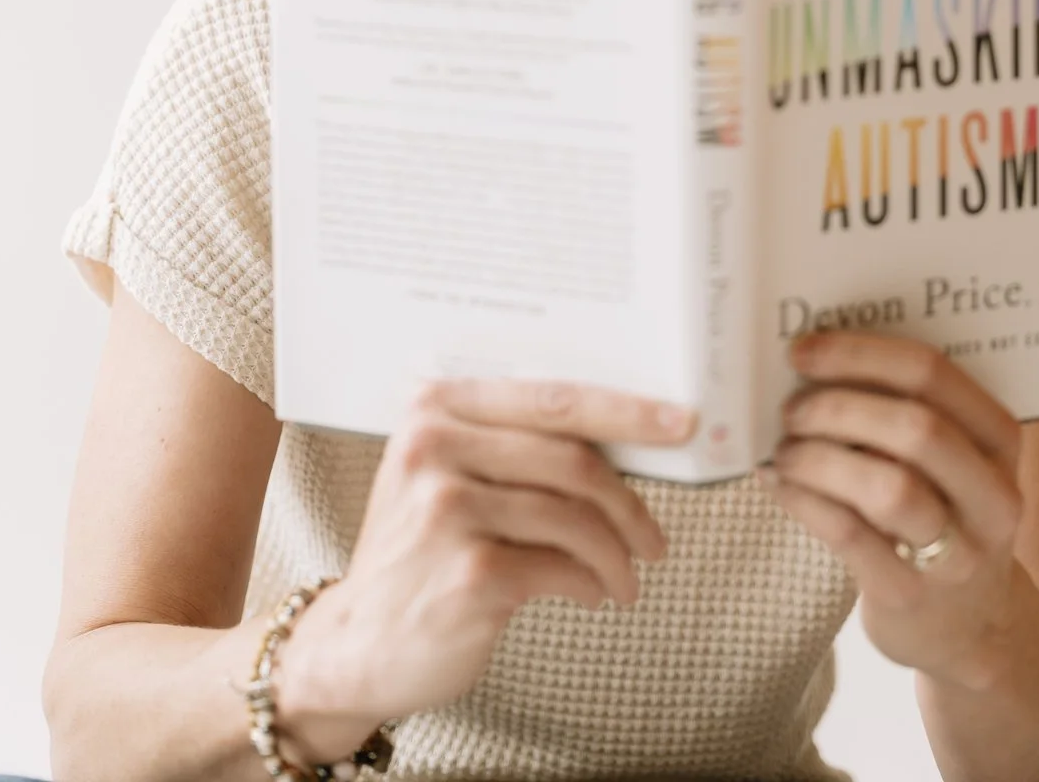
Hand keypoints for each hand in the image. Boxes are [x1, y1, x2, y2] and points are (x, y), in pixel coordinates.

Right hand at [275, 376, 696, 756]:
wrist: (359, 641)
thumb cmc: (422, 552)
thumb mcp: (447, 476)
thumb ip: (514, 445)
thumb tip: (628, 439)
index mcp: (435, 408)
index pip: (552, 396)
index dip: (626, 410)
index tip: (679, 423)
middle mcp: (435, 448)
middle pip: (572, 457)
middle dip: (628, 502)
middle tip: (655, 537)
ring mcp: (447, 510)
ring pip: (574, 516)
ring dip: (617, 554)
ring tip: (625, 578)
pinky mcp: (468, 572)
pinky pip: (561, 567)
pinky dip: (591, 582)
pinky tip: (592, 593)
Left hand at [759, 332, 1023, 689]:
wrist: (969, 628)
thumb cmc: (940, 516)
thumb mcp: (950, 462)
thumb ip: (904, 410)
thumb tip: (812, 360)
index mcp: (1000, 441)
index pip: (935, 374)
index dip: (860, 355)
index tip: (804, 350)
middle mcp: (993, 496)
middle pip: (917, 428)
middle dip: (838, 407)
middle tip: (791, 408)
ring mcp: (958, 554)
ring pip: (889, 487)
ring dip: (819, 457)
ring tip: (784, 451)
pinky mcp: (911, 597)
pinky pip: (850, 535)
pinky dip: (804, 499)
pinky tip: (779, 483)